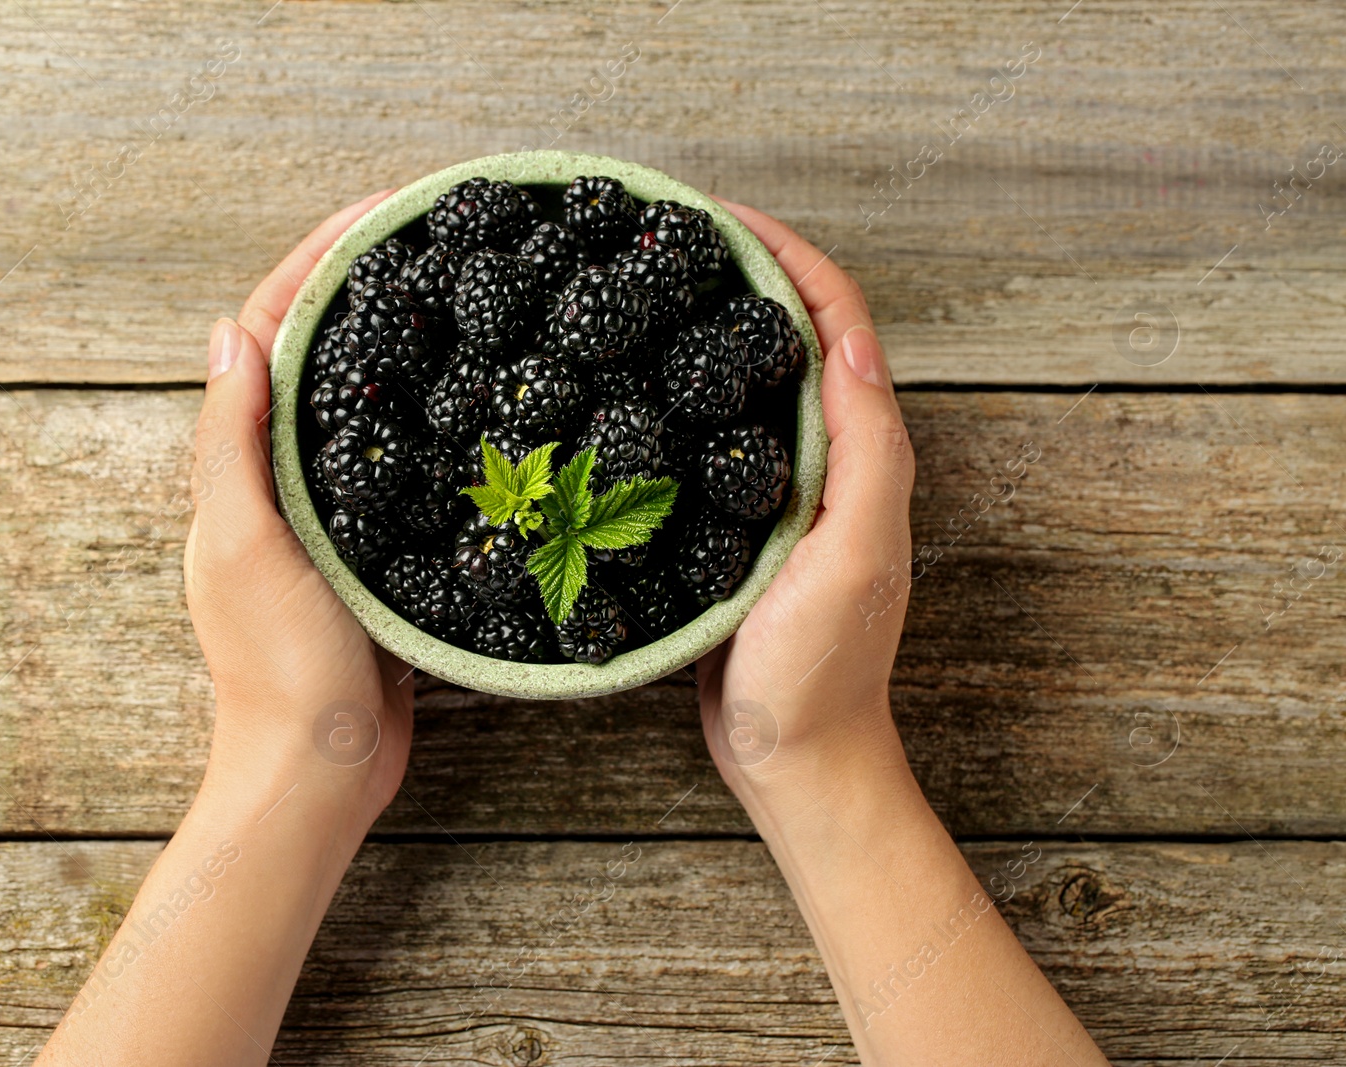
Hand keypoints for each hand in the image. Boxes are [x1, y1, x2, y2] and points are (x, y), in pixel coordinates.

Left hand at [184, 191, 411, 825]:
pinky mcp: (372, 556)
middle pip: (317, 360)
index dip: (314, 264)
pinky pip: (399, 469)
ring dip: (398, 349)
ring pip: (361, 410)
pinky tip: (476, 408)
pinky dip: (427, 423)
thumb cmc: (278, 665)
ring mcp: (327, 520)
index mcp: (238, 470)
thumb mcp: (248, 543)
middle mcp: (276, 484)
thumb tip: (229, 330)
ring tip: (459, 300)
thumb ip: (233, 442)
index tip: (377, 212)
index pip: (267, 336)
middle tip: (429, 239)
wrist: (321, 772)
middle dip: (362, 289)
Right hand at [696, 201, 915, 802]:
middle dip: (744, 275)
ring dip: (712, 329)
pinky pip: (714, 441)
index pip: (838, 324)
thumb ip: (864, 453)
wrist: (794, 760)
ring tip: (645, 292)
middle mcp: (828, 462)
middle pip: (793, 339)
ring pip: (749, 385)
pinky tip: (632, 394)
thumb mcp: (853, 557)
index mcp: (862, 454)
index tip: (720, 219)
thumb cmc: (821, 672)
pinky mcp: (737, 528)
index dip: (788, 258)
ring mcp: (781, 494)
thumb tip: (847, 340)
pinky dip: (684, 397)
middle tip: (670, 238)